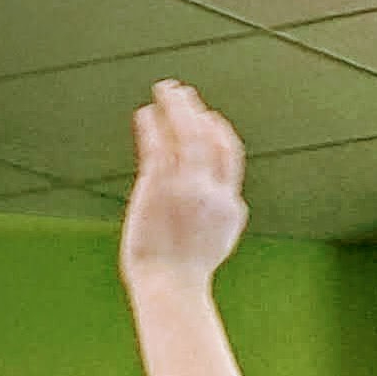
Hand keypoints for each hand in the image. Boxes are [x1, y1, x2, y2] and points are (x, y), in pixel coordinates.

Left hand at [122, 81, 246, 282]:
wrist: (171, 285)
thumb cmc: (185, 273)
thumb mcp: (216, 241)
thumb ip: (221, 216)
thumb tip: (231, 207)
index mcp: (230, 204)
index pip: (229, 154)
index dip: (219, 132)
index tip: (207, 117)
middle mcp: (212, 190)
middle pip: (211, 137)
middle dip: (198, 111)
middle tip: (185, 93)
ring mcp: (186, 186)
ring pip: (185, 133)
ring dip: (176, 107)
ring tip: (165, 90)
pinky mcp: (160, 186)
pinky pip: (158, 145)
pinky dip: (152, 126)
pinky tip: (145, 114)